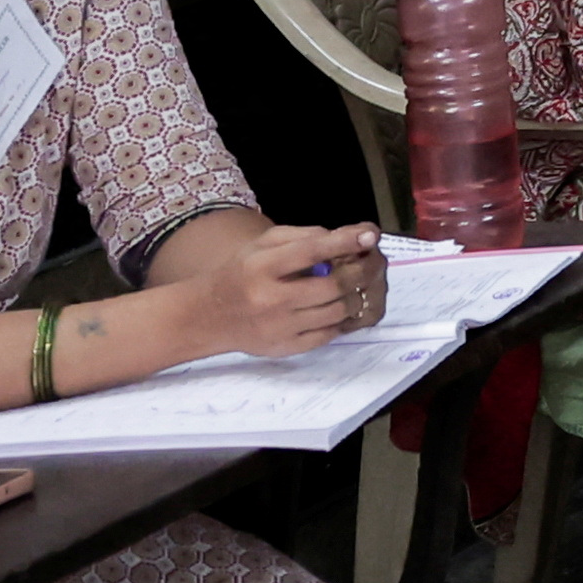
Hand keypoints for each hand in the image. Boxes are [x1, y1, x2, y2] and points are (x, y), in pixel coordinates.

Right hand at [194, 223, 385, 361]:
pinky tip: (344, 306)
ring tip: (360, 283)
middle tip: (374, 260)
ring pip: (337, 311)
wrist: (208, 316)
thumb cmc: (242, 273)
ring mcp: (279, 327)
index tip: (370, 234)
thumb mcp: (262, 245)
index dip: (344, 242)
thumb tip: (347, 236)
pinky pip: (329, 334)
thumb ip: (303, 236)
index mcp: (261, 267)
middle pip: (332, 285)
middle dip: (361, 270)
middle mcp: (270, 298)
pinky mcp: (286, 347)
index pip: (310, 251)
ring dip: (356, 295)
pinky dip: (344, 319)